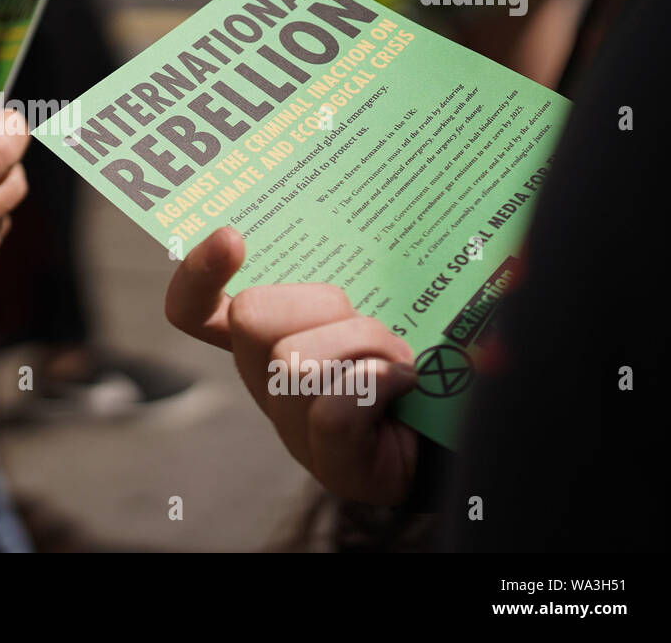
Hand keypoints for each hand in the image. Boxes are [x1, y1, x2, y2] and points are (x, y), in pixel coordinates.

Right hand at [165, 227, 419, 503]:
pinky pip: (333, 410)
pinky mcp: (332, 465)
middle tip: (367, 321)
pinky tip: (406, 386)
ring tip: (400, 360)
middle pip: (249, 317)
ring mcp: (295, 428)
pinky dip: (380, 385)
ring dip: (366, 346)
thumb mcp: (393, 292)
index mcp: (269, 334)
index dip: (198, 274)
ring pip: (296, 361)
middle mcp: (267, 379)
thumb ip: (375, 258)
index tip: (232, 236)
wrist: (474, 428)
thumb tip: (399, 206)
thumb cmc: (432, 348)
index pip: (197, 310)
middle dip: (320, 302)